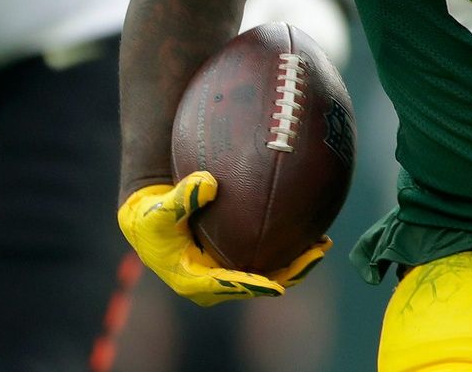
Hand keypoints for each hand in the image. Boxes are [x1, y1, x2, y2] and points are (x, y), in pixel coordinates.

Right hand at [117, 172, 329, 305]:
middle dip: (289, 273)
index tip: (276, 285)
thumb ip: (181, 198)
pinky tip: (311, 230)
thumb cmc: (151, 216)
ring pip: (268, 273)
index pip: (228, 286)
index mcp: (193, 279)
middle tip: (316, 253)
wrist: (149, 216)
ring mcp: (227, 271)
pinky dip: (288, 247)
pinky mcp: (234, 258)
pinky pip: (266, 258)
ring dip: (296, 262)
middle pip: (258, 283)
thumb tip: (209, 184)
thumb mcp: (158, 210)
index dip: (252, 287)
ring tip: (322, 244)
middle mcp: (214, 281)